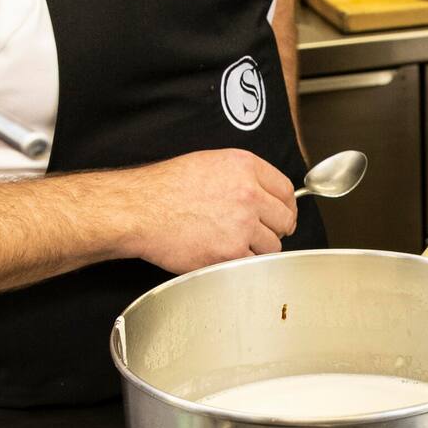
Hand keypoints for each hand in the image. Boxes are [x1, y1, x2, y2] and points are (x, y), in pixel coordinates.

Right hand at [120, 147, 297, 273]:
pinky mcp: (231, 253)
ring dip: (258, 248)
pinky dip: (242, 264)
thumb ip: (242, 175)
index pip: (286, 190)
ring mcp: (241, 225)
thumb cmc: (165, 186)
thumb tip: (263, 193)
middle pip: (284, 219)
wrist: (141, 208)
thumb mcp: (209, 163)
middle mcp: (248, 194)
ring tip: (233, 243)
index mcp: (244, 167)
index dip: (286, 206)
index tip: (282, 215)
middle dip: (275, 228)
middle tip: (259, 233)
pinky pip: (253, 264)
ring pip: (272, 246)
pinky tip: (224, 254)